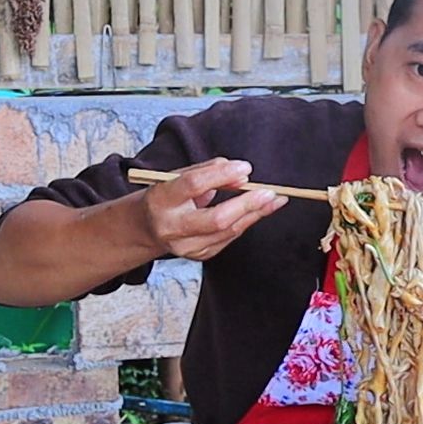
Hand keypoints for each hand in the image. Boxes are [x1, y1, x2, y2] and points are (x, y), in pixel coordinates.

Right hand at [139, 158, 286, 260]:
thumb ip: (209, 171)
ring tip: (275, 200)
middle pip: (216, 219)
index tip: (246, 168)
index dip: (222, 175)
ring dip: (256, 214)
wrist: (147, 227)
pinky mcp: (199, 255)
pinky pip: (229, 237)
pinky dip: (246, 222)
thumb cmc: (168, 196)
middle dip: (247, 204)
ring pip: (228, 230)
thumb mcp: (178, 177)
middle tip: (269, 192)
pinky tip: (259, 211)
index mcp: (161, 199)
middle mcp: (171, 227)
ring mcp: (185, 246)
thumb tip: (241, 174)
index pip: (193, 185)